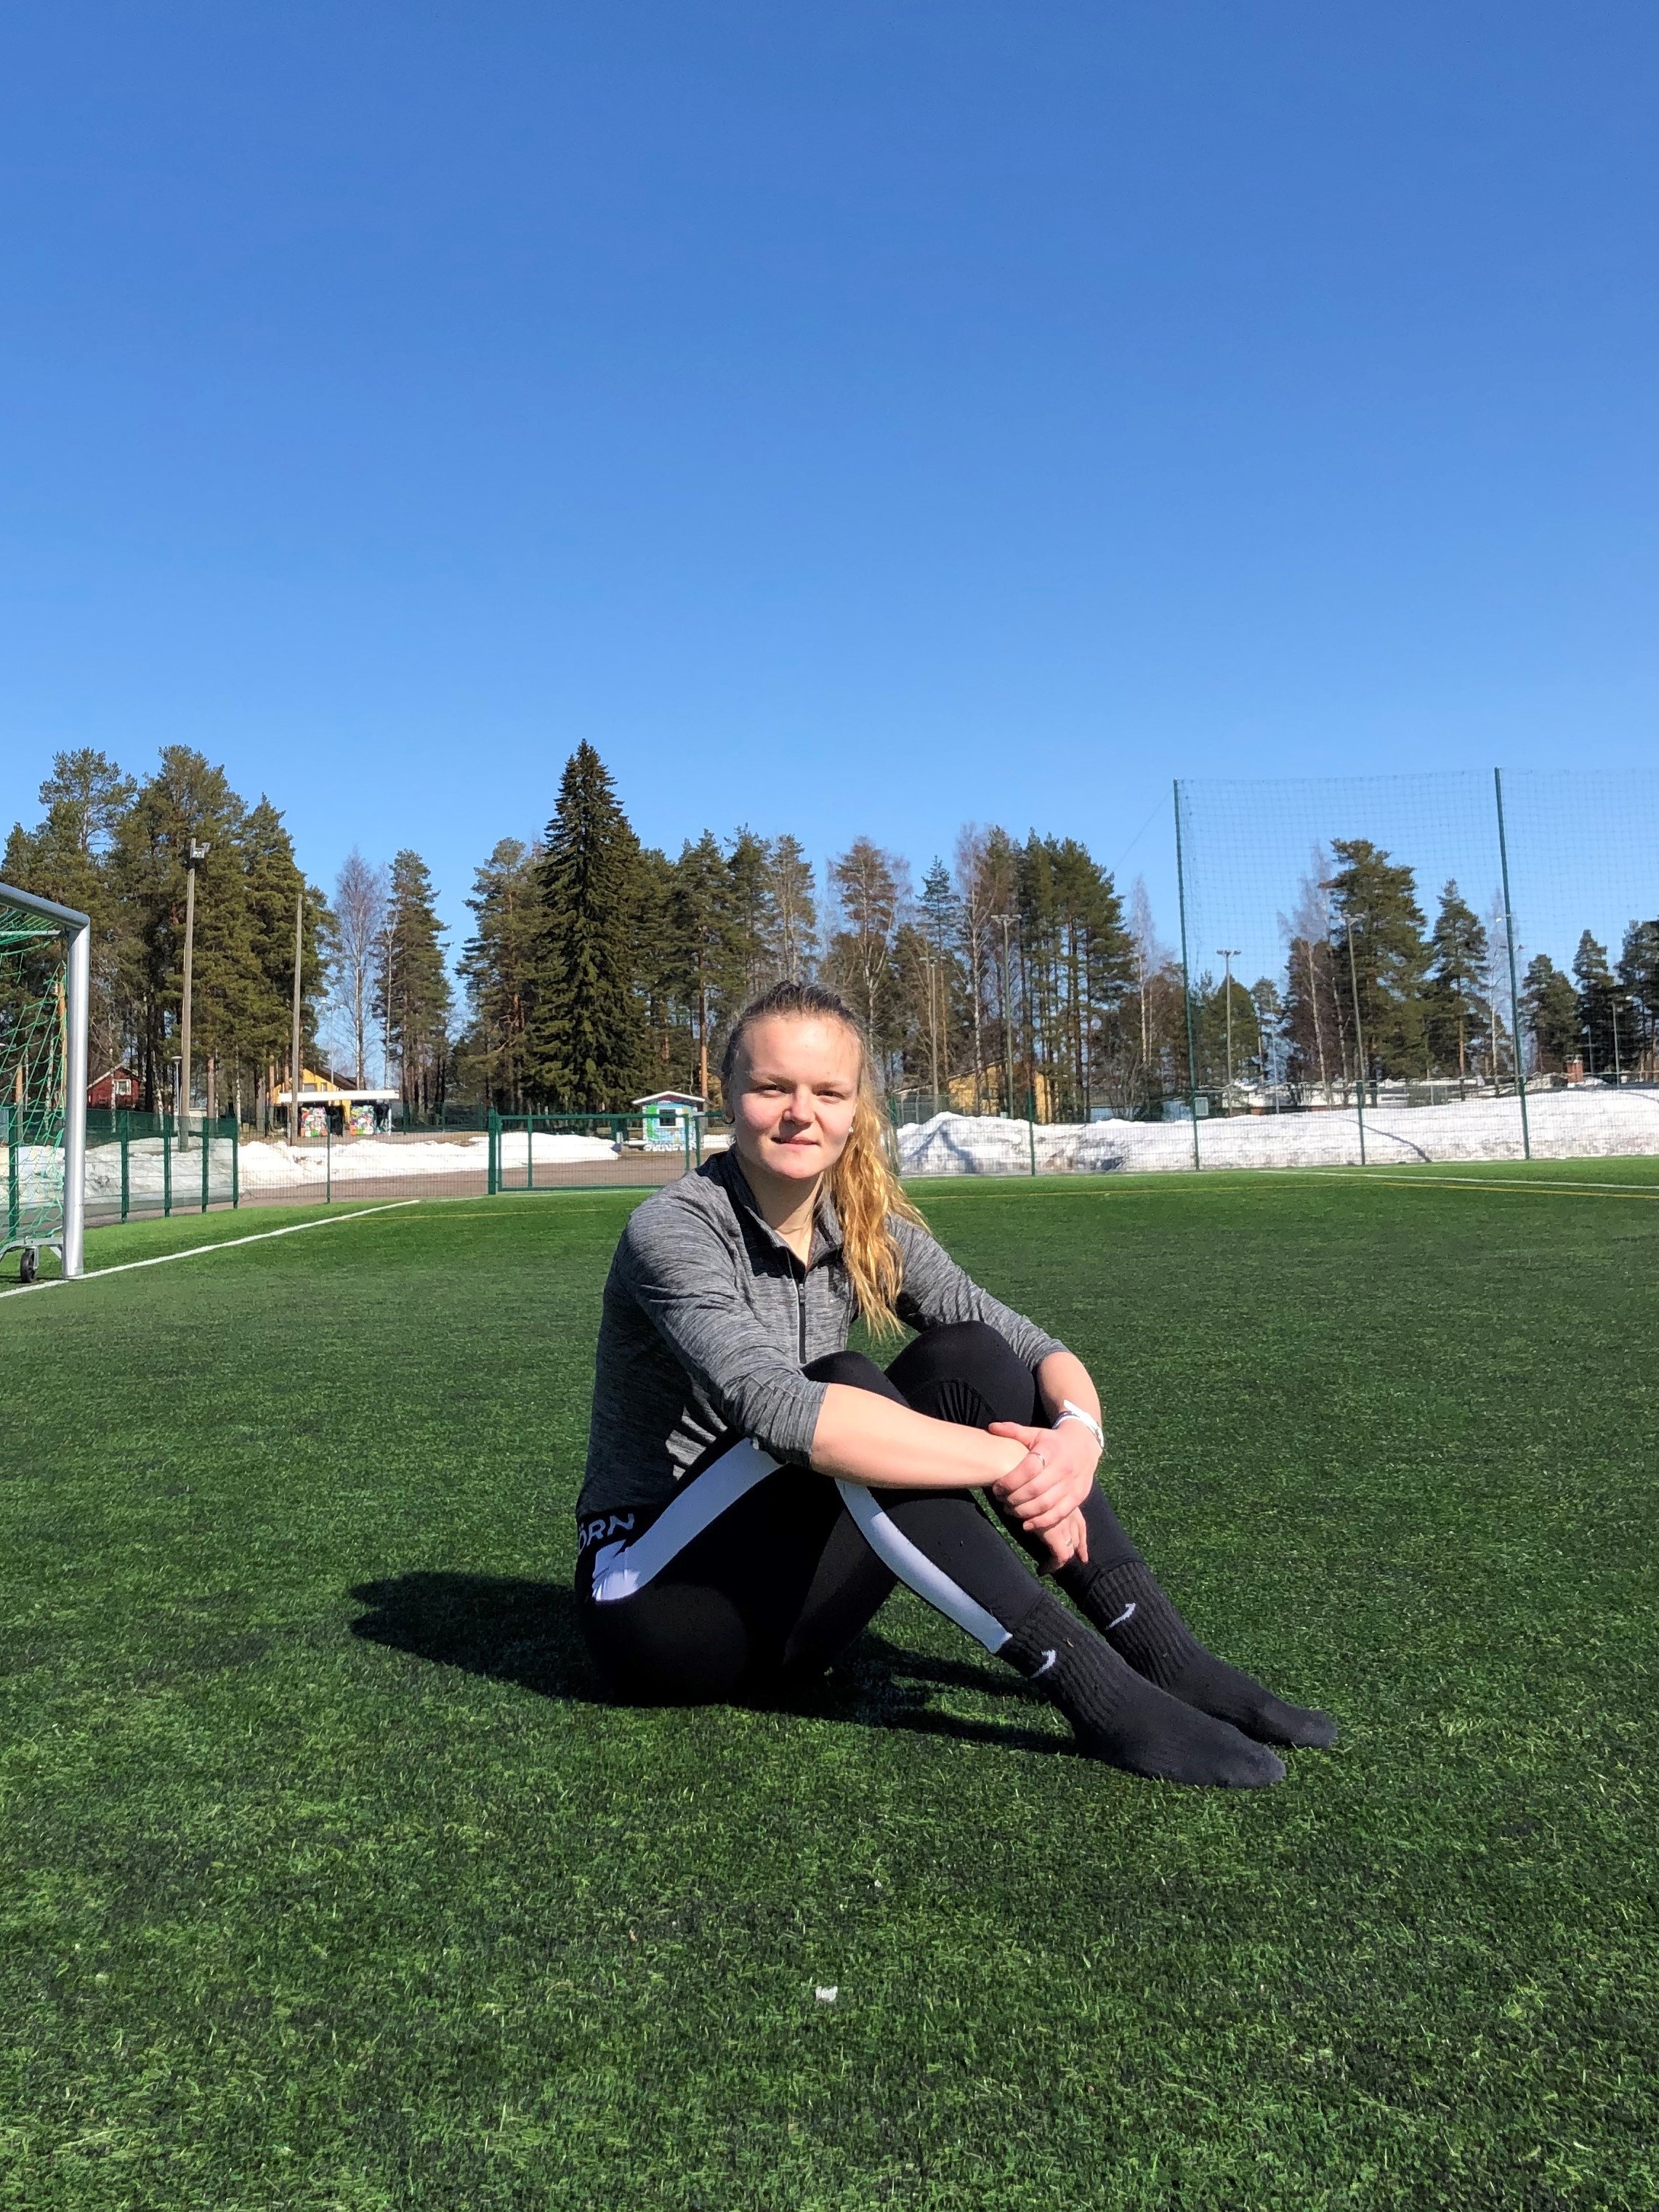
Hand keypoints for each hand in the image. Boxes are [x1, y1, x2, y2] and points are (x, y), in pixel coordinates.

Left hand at [987, 1420, 1097, 1555]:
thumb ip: (1013, 1431)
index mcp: (1051, 1449)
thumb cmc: (1052, 1441)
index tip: (997, 1487)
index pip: (1029, 1469)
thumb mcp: (1035, 1433)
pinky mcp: (1078, 1497)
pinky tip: (1026, 1524)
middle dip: (1014, 1499)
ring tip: (1011, 1510)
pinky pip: (1058, 1514)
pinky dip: (1041, 1522)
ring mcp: (1073, 1483)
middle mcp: (1064, 1467)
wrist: (1084, 1445)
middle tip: (1002, 1501)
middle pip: (1035, 1490)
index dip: (1010, 1481)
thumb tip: (992, 1427)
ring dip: (1024, 1512)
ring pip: (1045, 1504)